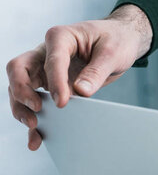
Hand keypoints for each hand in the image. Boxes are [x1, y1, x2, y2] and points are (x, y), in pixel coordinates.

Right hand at [6, 4, 152, 150]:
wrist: (120, 40)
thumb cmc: (115, 41)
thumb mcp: (111, 54)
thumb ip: (96, 72)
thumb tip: (81, 92)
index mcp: (60, 37)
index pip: (51, 61)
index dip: (54, 83)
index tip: (62, 103)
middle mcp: (46, 52)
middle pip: (19, 71)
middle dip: (22, 92)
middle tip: (37, 111)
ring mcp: (45, 69)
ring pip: (21, 87)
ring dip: (22, 108)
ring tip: (34, 127)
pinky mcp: (51, 84)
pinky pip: (35, 100)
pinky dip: (34, 117)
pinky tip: (37, 136)